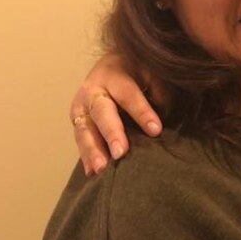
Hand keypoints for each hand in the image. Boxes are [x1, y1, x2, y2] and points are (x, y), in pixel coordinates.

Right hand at [69, 53, 161, 174]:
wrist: (110, 65)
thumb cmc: (136, 72)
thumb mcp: (149, 71)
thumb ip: (158, 90)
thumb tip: (162, 114)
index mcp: (113, 73)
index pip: (128, 94)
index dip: (142, 112)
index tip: (156, 131)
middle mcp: (93, 90)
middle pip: (102, 112)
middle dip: (111, 133)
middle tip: (121, 152)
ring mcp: (81, 107)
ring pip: (84, 129)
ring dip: (93, 150)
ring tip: (101, 169)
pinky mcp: (78, 122)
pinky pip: (80, 141)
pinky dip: (86, 157)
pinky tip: (92, 174)